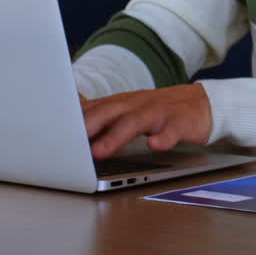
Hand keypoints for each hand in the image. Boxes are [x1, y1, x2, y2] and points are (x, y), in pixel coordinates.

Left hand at [80, 84, 211, 158]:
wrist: (202, 103)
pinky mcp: (181, 123)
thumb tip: (69, 115)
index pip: (93, 108)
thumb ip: (100, 112)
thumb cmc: (159, 110)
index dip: (73, 120)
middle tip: (70, 141)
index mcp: (122, 103)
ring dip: (116, 136)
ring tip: (101, 151)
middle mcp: (137, 105)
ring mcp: (160, 112)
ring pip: (136, 121)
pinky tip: (155, 145)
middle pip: (110, 111)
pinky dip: (163, 138)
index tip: (53, 133)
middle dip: (89, 125)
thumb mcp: (127, 109)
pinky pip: (172, 131)